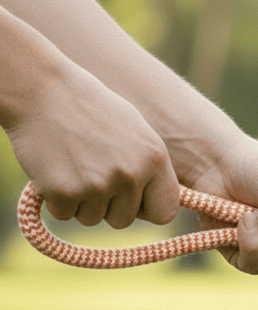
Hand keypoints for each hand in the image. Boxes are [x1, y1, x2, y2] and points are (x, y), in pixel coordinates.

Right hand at [7, 58, 179, 227]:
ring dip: (81, 201)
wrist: (41, 89)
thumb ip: (150, 168)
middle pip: (123, 220)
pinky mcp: (64, 192)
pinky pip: (64, 214)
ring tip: (73, 165)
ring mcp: (97, 185)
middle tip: (91, 174)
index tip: (132, 200)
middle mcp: (131, 175)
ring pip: (93, 219)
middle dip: (107, 206)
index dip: (146, 210)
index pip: (164, 212)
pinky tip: (54, 169)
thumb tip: (158, 204)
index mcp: (155, 159)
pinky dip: (56, 199)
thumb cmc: (91, 108)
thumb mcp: (136, 132)